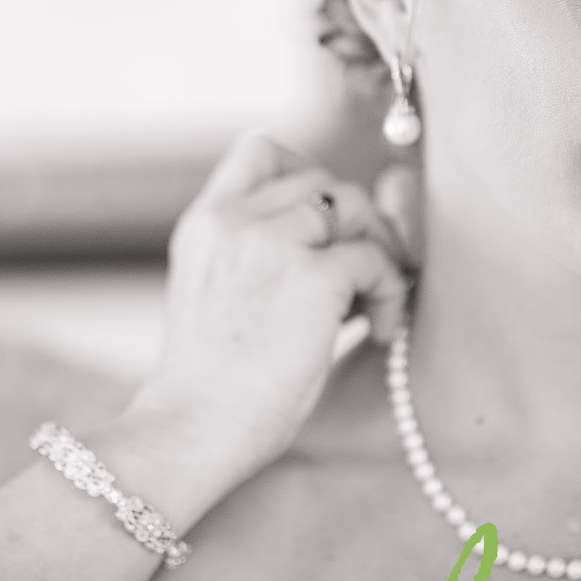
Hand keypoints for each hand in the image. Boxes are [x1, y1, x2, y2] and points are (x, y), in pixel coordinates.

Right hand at [133, 132, 413, 479]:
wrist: (192, 431)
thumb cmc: (211, 384)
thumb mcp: (215, 294)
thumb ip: (259, 253)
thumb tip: (347, 237)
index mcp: (205, 223)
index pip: (261, 150)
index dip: (306, 174)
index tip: (320, 229)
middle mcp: (234, 220)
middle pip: (324, 180)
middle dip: (353, 226)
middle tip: (354, 281)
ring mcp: (272, 243)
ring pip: (356, 207)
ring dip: (376, 252)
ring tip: (365, 305)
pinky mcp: (313, 279)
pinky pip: (377, 259)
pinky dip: (388, 293)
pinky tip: (374, 334)